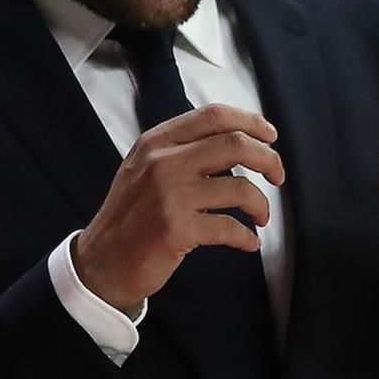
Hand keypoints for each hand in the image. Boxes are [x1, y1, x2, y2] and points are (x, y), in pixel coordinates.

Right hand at [73, 104, 284, 316]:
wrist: (100, 262)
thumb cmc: (129, 217)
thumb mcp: (143, 168)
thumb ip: (180, 150)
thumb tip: (235, 142)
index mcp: (157, 142)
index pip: (213, 115)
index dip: (251, 122)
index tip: (270, 136)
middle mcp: (162, 162)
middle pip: (235, 144)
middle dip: (268, 159)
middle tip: (278, 176)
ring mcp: (170, 195)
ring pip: (240, 187)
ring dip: (262, 204)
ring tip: (261, 217)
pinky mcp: (177, 229)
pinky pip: (230, 228)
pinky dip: (247, 237)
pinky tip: (248, 242)